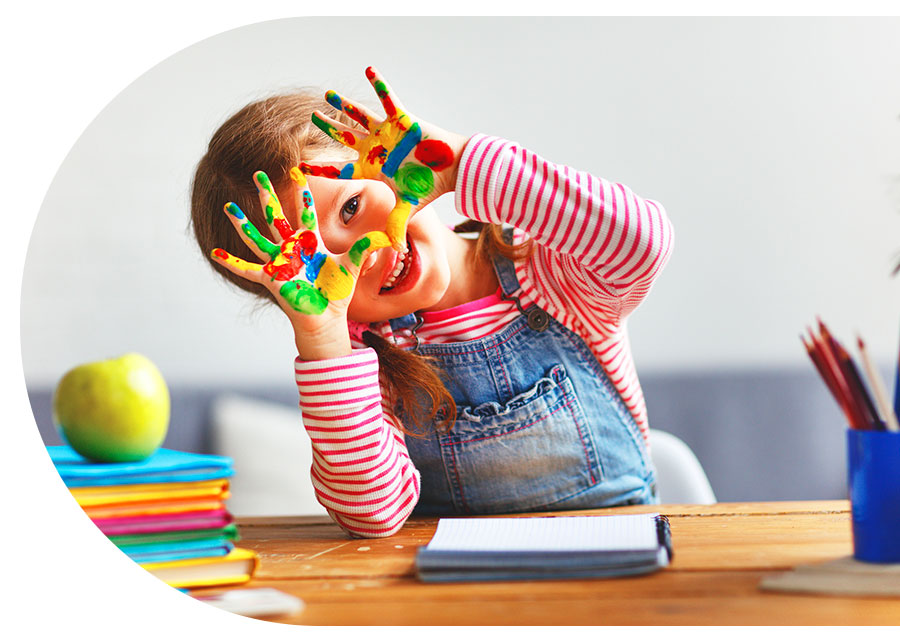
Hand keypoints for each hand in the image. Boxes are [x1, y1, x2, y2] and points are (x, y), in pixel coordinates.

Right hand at [211, 170, 389, 356]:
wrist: (326, 318)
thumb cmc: (337, 293)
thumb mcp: (353, 266)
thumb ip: (367, 248)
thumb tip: (389, 237)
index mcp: (311, 243)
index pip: (306, 212)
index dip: (302, 192)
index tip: (297, 171)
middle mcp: (292, 249)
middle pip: (277, 216)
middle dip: (268, 195)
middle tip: (258, 174)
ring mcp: (279, 263)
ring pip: (257, 237)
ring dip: (243, 223)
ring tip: (228, 207)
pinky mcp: (271, 279)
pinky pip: (247, 269)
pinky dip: (231, 262)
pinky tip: (215, 253)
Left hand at [301, 66, 467, 251]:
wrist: (452, 169)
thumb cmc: (429, 186)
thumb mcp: (409, 207)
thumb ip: (397, 225)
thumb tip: (394, 251)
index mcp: (372, 168)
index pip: (340, 169)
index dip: (320, 169)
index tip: (299, 168)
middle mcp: (375, 147)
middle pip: (344, 137)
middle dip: (328, 128)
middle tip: (312, 118)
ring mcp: (387, 132)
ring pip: (359, 115)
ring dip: (344, 104)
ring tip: (328, 95)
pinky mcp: (402, 118)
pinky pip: (388, 97)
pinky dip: (379, 84)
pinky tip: (368, 69)